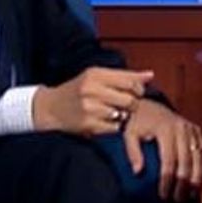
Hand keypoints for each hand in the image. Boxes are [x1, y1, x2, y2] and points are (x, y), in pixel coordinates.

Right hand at [33, 67, 151, 135]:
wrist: (51, 107)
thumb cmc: (79, 90)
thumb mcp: (98, 76)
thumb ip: (125, 76)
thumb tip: (150, 75)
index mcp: (96, 74)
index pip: (130, 82)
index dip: (138, 90)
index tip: (135, 93)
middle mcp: (91, 89)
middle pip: (130, 100)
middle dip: (132, 104)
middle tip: (124, 105)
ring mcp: (88, 108)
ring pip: (122, 114)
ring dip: (122, 116)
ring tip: (112, 112)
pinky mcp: (87, 124)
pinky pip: (114, 128)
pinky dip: (113, 126)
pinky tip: (104, 121)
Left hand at [123, 99, 201, 200]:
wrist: (148, 105)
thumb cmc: (137, 122)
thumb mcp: (129, 134)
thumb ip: (132, 152)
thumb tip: (138, 172)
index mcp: (165, 129)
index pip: (169, 159)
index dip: (167, 178)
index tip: (163, 194)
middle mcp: (181, 128)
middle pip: (186, 160)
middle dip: (183, 182)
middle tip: (177, 199)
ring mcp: (191, 129)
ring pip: (199, 157)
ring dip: (196, 178)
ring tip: (190, 195)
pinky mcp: (196, 131)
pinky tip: (199, 184)